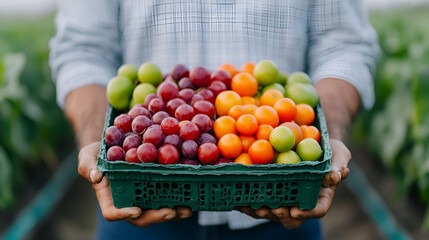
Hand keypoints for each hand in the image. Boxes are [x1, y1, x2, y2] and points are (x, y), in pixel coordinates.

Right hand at [78, 142, 191, 226]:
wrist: (116, 143)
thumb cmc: (98, 152)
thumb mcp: (88, 156)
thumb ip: (88, 167)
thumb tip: (97, 177)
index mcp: (109, 197)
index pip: (113, 212)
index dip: (124, 214)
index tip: (136, 210)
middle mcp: (128, 201)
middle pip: (141, 217)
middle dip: (157, 216)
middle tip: (171, 212)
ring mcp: (143, 196)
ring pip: (157, 210)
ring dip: (174, 212)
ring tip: (188, 209)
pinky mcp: (157, 188)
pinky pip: (167, 197)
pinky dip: (180, 198)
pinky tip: (192, 196)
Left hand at [236, 139, 350, 228]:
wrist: (311, 139)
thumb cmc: (329, 148)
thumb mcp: (339, 153)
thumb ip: (339, 165)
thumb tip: (334, 177)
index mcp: (320, 195)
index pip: (317, 210)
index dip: (306, 214)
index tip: (295, 211)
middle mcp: (302, 199)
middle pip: (291, 215)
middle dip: (280, 215)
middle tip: (271, 210)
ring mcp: (286, 196)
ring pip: (273, 210)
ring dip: (262, 211)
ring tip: (252, 207)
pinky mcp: (271, 189)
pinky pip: (260, 199)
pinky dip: (249, 201)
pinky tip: (238, 198)